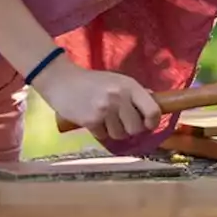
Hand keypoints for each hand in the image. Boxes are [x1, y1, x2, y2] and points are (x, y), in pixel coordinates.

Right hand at [35, 59, 162, 140]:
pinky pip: (104, 136)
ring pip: (120, 135)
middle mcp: (119, 98)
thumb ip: (135, 93)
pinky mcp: (90, 121)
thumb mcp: (118, 80)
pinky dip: (101, 132)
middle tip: (124, 123)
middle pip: (137, 128)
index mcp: (129, 86)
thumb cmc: (93, 81)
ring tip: (107, 121)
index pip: (153, 110)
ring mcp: (104, 110)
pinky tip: (95, 121)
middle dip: (131, 129)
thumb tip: (154, 103)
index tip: (148, 124)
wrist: (61, 81)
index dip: (153, 122)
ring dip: (115, 132)